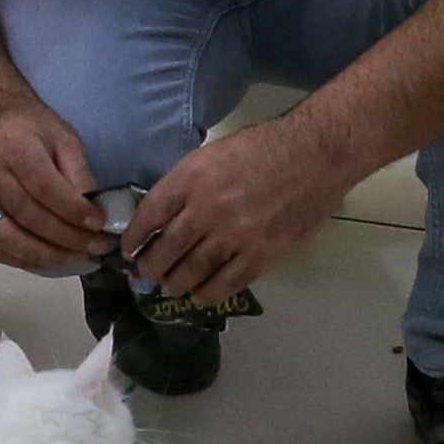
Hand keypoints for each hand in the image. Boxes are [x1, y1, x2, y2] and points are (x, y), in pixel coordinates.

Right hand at [0, 101, 107, 271]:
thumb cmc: (29, 133)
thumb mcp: (63, 137)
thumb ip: (78, 171)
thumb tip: (94, 210)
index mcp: (12, 148)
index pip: (43, 186)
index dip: (73, 209)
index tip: (99, 223)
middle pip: (28, 216)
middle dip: (67, 237)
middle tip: (96, 246)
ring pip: (10, 239)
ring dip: (47, 255)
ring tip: (78, 257)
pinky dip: (25, 260)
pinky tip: (51, 259)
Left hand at [123, 113, 355, 303]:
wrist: (314, 155)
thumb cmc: (263, 148)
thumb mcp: (213, 153)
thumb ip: (187, 184)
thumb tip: (163, 215)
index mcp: (192, 178)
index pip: (149, 215)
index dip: (134, 238)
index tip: (129, 250)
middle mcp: (207, 208)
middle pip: (166, 250)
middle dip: (150, 268)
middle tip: (146, 276)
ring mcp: (234, 235)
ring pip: (191, 272)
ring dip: (175, 284)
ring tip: (170, 287)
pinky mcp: (261, 255)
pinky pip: (225, 284)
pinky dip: (207, 293)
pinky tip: (200, 294)